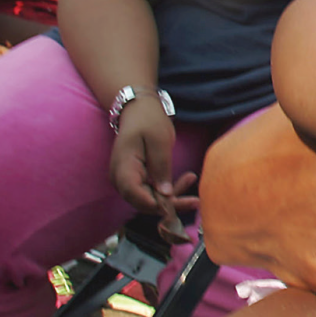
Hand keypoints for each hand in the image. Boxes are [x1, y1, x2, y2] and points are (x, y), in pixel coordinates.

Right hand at [109, 96, 198, 228]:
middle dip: (168, 204)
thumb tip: (165, 194)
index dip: (153, 204)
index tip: (173, 206)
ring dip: (172, 196)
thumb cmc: (149, 121)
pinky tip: (188, 178)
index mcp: (123, 166)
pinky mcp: (137, 178)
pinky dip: (169, 188)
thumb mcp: (159, 141)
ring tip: (192, 179)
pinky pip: (151, 190)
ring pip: (148, 198)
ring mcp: (128, 179)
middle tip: (195, 200)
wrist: (139, 110)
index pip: (133, 193)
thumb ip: (161, 167)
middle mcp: (121, 177)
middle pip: (142, 201)